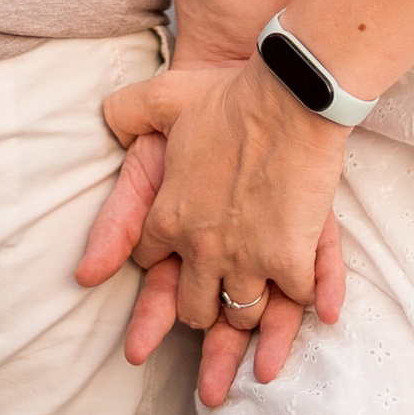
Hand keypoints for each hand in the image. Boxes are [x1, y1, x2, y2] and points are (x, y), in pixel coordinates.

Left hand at [90, 57, 347, 382]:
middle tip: (209, 310)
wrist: (288, 95)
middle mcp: (202, 249)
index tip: (170, 266)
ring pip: (241, 315)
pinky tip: (310, 306)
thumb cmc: (227, 95)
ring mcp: (248, 259)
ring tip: (255, 320)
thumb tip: (102, 119)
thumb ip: (127, 110)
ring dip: (249, 316)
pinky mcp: (291, 260)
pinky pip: (295, 300)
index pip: (151, 262)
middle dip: (199, 310)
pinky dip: (304, 300)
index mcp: (169, 216)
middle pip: (193, 309)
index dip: (160, 264)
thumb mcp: (165, 97)